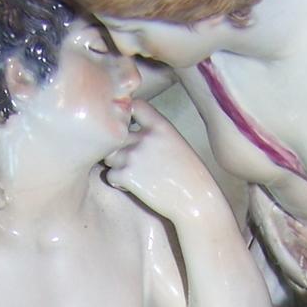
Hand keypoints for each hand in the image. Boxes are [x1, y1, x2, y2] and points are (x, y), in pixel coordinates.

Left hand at [103, 101, 214, 222]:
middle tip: (129, 161)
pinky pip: (110, 176)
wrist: (196, 200)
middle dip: (119, 147)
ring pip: (109, 156)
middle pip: (116, 135)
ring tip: (131, 175)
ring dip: (116, 165)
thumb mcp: (177, 144)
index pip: (134, 106)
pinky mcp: (127, 176)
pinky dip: (118, 183)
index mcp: (160, 126)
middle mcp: (145, 137)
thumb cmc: (190, 176)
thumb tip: (134, 133)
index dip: (127, 116)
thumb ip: (156, 135)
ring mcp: (134, 156)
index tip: (129, 128)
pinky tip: (132, 187)